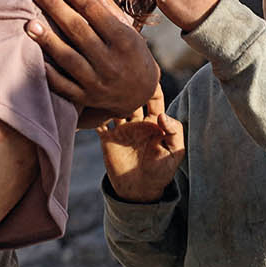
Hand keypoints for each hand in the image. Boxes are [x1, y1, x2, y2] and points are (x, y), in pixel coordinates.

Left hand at [28, 0, 159, 118]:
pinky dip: (50, 74)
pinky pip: (64, 87)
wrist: (139, 94)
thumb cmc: (128, 50)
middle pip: (79, 31)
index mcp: (124, 39)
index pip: (94, 11)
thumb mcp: (122, 24)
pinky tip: (36, 58)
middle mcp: (112, 61)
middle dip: (56, 8)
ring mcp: (98, 82)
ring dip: (48, 40)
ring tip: (29, 23)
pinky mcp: (85, 98)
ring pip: (69, 59)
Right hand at [98, 87, 183, 202]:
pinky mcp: (107, 138)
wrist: (140, 191)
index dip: (152, 86)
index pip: (154, 98)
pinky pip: (98, 122)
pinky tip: (90, 105)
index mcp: (155, 122)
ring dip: (110, 98)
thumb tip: (162, 114)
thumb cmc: (161, 172)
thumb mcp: (175, 152)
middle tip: (123, 76)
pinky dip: (93, 115)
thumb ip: (175, 132)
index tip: (148, 76)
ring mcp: (121, 129)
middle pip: (132, 98)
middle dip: (128, 87)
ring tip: (106, 89)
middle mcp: (137, 121)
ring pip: (114, 107)